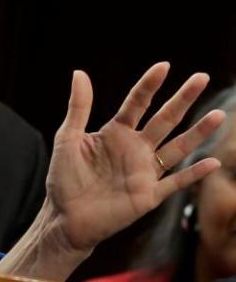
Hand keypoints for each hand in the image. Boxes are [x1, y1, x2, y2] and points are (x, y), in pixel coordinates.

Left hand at [48, 62, 223, 251]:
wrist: (65, 216)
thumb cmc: (64, 177)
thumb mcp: (67, 138)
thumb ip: (78, 108)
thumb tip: (79, 72)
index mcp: (115, 132)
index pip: (137, 103)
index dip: (149, 85)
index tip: (164, 65)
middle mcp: (135, 148)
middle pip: (164, 119)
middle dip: (183, 99)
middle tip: (202, 77)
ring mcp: (145, 171)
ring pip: (177, 148)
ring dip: (198, 132)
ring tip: (219, 115)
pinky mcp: (149, 195)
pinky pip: (176, 182)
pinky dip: (194, 173)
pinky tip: (212, 161)